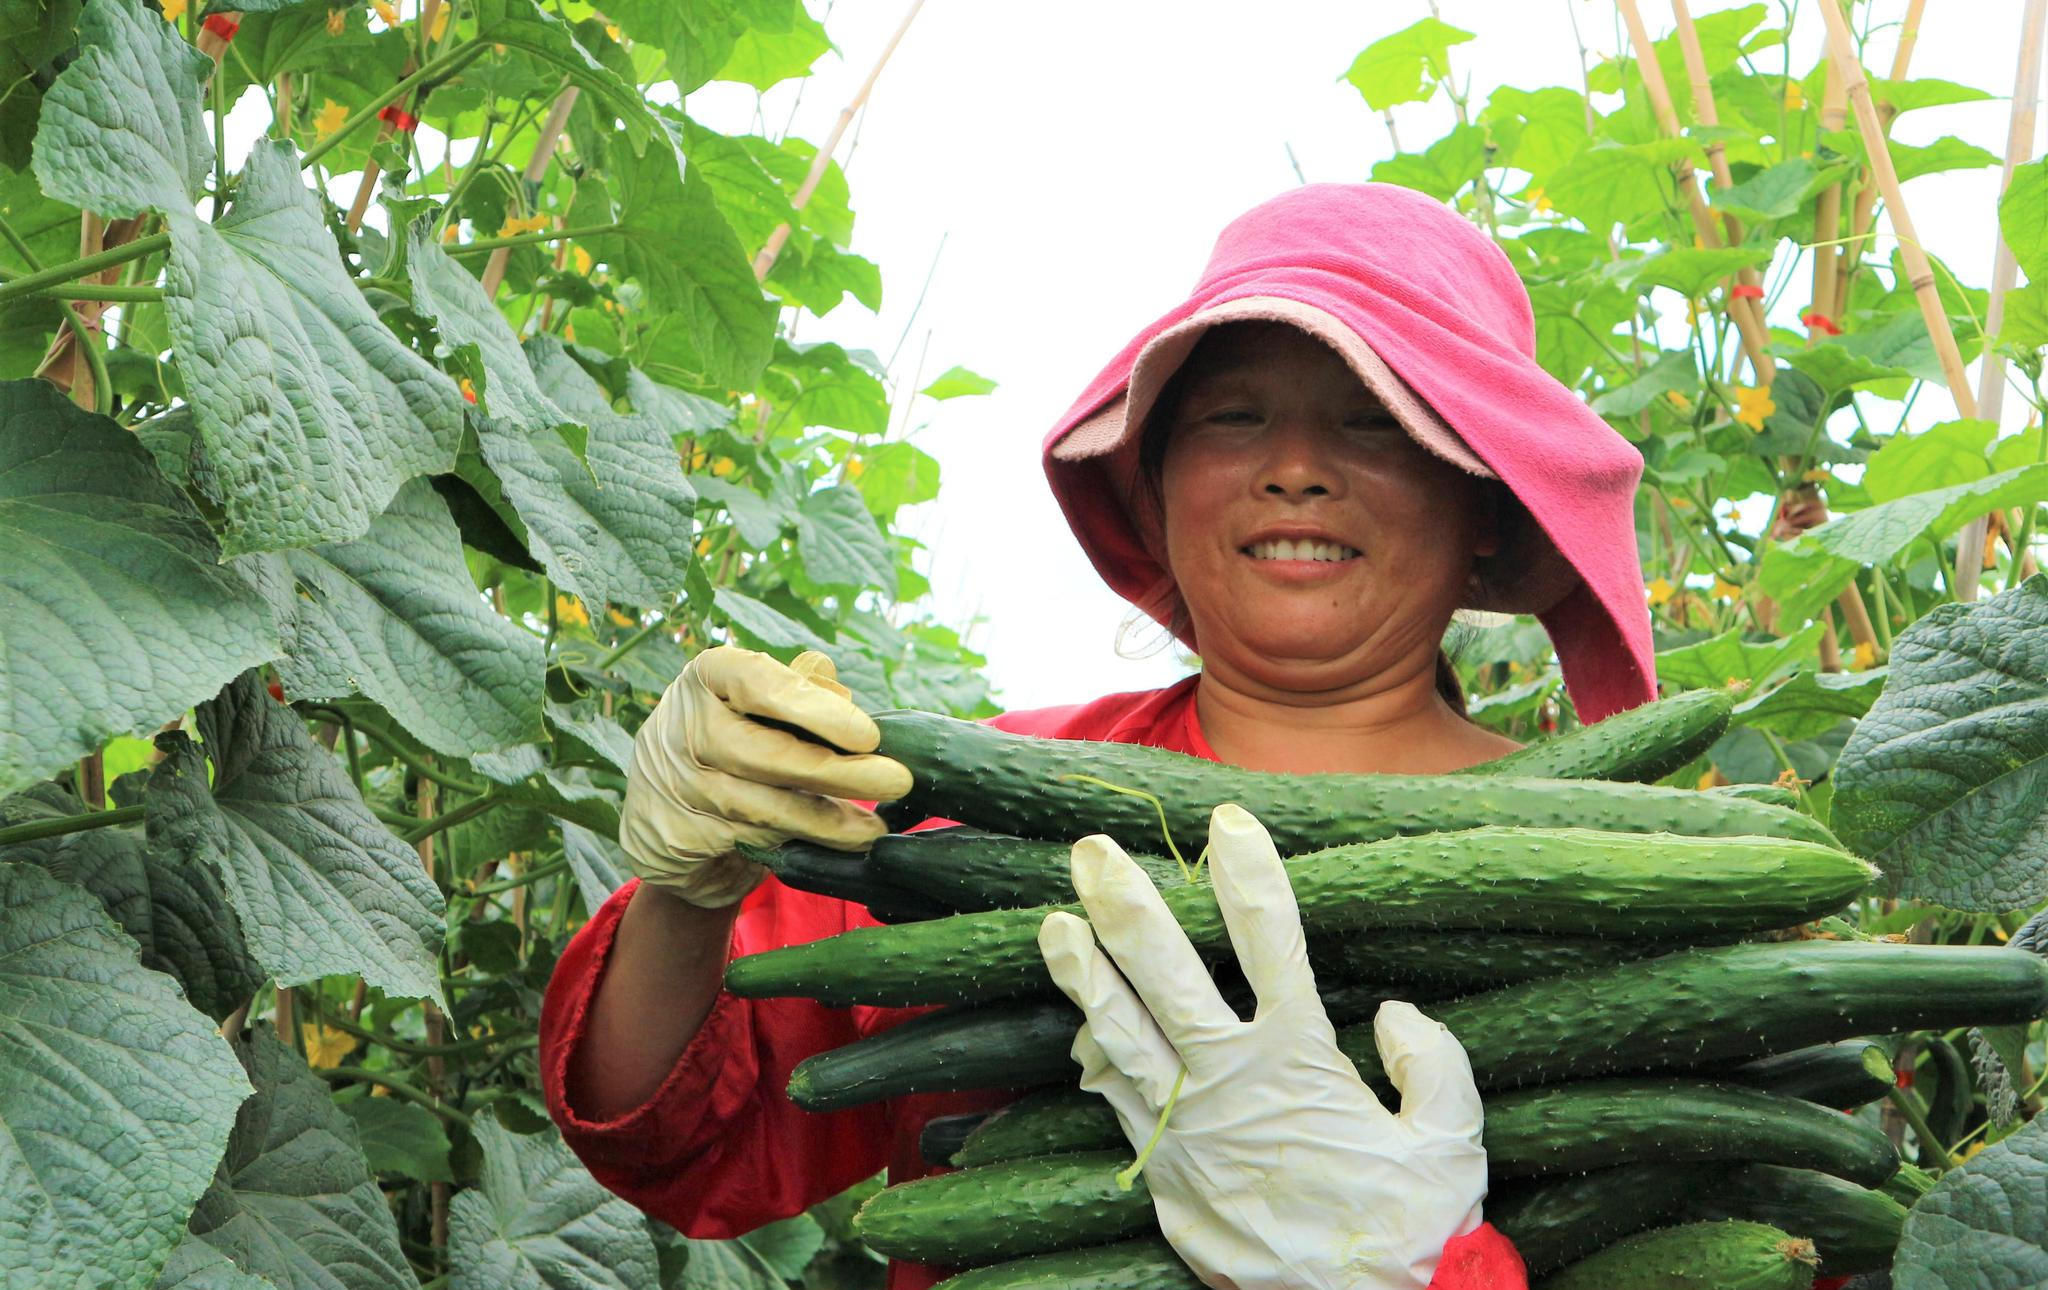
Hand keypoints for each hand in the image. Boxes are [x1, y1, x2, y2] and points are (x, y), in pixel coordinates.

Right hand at [619, 645, 910, 907]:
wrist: (668, 809)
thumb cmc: (737, 736)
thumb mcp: (758, 701)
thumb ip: (800, 688)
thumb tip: (837, 687)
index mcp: (708, 677)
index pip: (757, 680)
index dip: (814, 708)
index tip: (868, 734)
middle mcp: (684, 726)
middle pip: (765, 751)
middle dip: (836, 771)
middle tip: (897, 781)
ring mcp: (676, 785)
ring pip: (763, 806)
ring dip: (828, 820)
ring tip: (875, 827)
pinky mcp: (678, 837)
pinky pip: (752, 840)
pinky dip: (802, 843)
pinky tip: (843, 843)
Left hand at [1037, 804, 1487, 1289]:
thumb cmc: (1411, 1231)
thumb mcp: (1452, 1142)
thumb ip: (1435, 1064)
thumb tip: (1395, 1012)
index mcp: (1302, 1061)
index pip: (1275, 941)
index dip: (1249, 873)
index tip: (1228, 819)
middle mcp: (1231, 1082)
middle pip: (1166, 972)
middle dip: (1128, 904)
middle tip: (1093, 851)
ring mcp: (1187, 1126)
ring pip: (1119, 1031)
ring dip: (1084, 972)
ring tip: (1053, 922)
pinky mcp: (1162, 1170)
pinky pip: (1116, 1096)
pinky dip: (1094, 1050)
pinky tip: (1078, 1019)